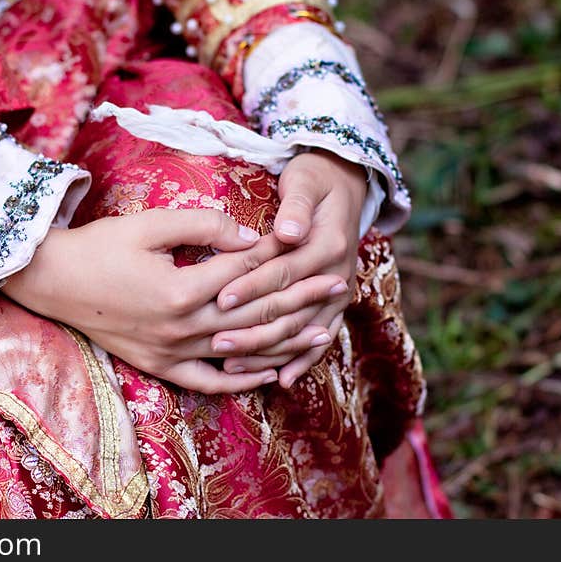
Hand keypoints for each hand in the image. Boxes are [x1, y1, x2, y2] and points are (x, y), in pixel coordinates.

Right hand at [3, 208, 344, 393]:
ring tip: (323, 330)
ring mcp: (170, 353)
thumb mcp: (149, 224)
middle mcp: (181, 328)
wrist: (52, 281)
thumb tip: (248, 235)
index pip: (246, 274)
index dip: (281, 258)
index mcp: (180, 290)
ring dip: (285, 342)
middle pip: (255, 316)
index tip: (312, 246)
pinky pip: (207, 381)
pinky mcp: (159, 365)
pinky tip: (269, 373)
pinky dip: (241, 380)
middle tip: (338, 284)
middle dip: (300, 299)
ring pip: (240, 353)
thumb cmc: (100, 246)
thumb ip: (202, 225)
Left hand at [214, 151, 368, 388]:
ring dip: (269, 351)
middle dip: (252, 329)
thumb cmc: (313, 181)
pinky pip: (319, 338)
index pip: (283, 271)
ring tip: (233, 366)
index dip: (251, 286)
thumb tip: (287, 233)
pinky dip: (302, 361)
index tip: (220, 298)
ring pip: (303, 332)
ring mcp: (337, 293)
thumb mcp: (304, 182)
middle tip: (216, 344)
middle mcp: (337, 274)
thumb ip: (295, 207)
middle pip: (290, 310)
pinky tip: (280, 380)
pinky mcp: (333, 303)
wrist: (345, 184)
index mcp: (327, 244)